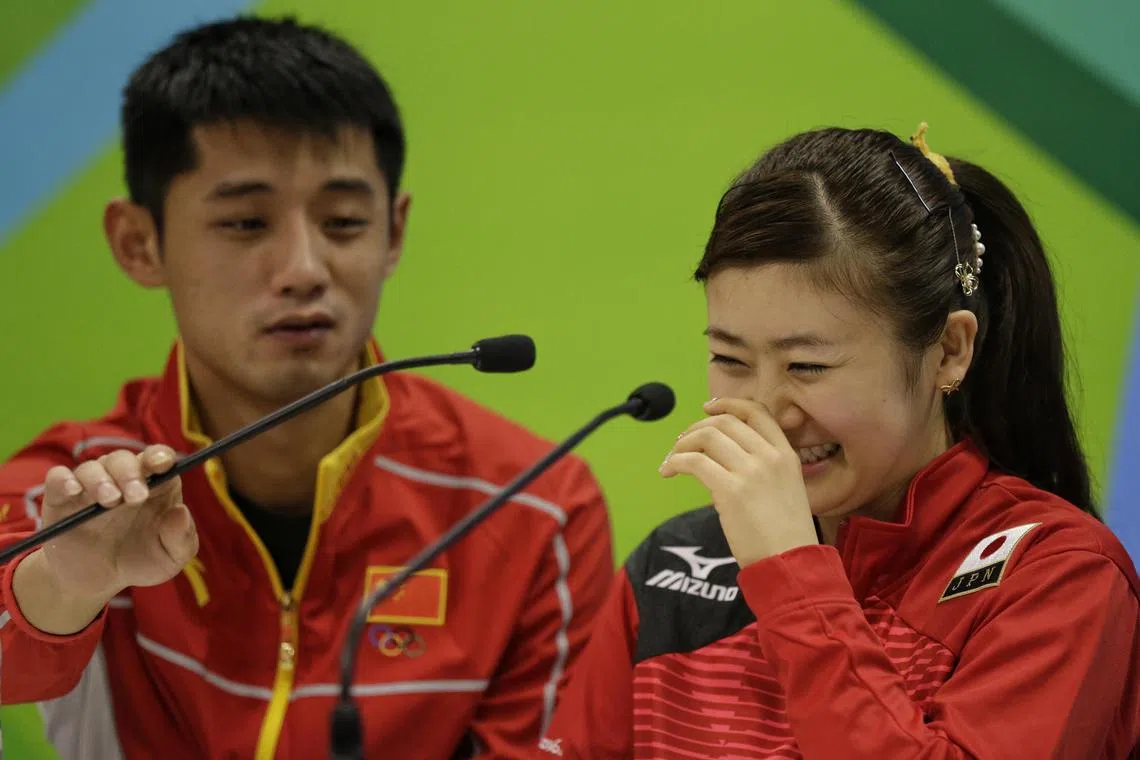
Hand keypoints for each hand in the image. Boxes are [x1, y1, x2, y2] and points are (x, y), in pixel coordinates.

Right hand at [38, 445, 198, 603]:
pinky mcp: (61, 498)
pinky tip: (73, 490)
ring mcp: (91, 486)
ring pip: (93, 467)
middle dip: (131, 473)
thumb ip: (182, 538)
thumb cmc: (140, 561)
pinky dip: (64, 480)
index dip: (161, 456)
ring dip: (102, 480)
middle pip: (125, 460)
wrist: (97, 582)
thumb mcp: (169, 559)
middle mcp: (122, 479)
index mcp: (155, 485)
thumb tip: (181, 512)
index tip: (163, 464)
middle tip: (136, 496)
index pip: (159, 458)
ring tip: (110, 501)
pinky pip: (58, 478)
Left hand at [659, 398, 816, 566]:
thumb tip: (718, 460)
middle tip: (681, 443)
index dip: (729, 404)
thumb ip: (759, 468)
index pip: (757, 412)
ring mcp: (751, 471)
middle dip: (696, 428)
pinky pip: (694, 462)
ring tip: (672, 460)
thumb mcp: (784, 489)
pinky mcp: (730, 490)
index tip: (708, 408)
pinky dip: (675, 462)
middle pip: (724, 422)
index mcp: (786, 454)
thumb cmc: (784, 535)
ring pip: (707, 437)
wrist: (791, 563)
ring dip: (682, 444)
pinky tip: (668, 472)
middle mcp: (769, 457)